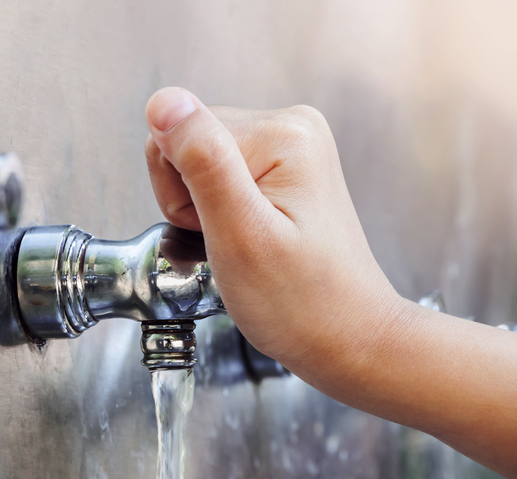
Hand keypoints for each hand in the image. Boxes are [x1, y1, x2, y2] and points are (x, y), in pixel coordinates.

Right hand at [144, 87, 516, 478]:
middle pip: (188, 145)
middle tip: (232, 245)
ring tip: (244, 247)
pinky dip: (221, 217)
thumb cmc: (302, 303)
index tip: (219, 231)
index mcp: (282, 132)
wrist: (350, 338)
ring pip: (199, 164)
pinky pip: (221, 179)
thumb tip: (166, 103)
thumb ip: (203, 162)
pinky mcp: (285, 171)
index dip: (180, 196)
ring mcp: (290, 148)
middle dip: (192, 203)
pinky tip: (250, 242)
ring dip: (205, 213)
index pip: (177, 136)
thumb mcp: (240, 235)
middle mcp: (291, 127)